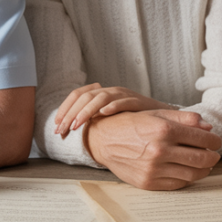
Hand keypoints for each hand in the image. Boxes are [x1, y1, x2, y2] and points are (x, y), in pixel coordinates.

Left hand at [54, 83, 172, 138]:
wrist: (164, 119)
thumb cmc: (135, 122)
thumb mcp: (111, 119)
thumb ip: (95, 120)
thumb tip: (71, 130)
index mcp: (102, 93)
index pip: (77, 94)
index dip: (64, 108)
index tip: (56, 125)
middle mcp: (111, 91)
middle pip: (85, 96)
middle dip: (70, 113)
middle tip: (62, 129)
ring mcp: (125, 95)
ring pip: (101, 97)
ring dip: (86, 111)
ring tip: (77, 125)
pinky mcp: (139, 102)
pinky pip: (124, 101)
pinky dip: (112, 106)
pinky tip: (103, 114)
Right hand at [85, 109, 221, 190]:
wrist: (103, 140)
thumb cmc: (130, 124)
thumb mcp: (156, 114)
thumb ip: (183, 118)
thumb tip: (207, 127)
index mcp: (164, 129)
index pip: (203, 139)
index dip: (214, 141)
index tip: (215, 141)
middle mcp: (160, 150)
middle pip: (202, 159)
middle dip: (213, 157)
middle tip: (213, 154)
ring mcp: (154, 169)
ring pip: (192, 174)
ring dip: (203, 170)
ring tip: (203, 164)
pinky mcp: (148, 182)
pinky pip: (177, 184)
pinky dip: (187, 178)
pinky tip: (187, 171)